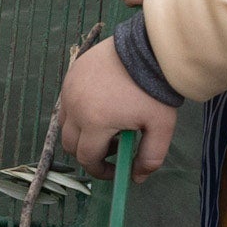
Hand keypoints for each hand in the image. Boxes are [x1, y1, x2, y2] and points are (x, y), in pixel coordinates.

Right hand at [58, 39, 178, 176]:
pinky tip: (103, 102)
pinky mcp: (72, 73)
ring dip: (81, 131)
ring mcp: (70, 89)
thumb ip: (150, 158)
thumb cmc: (155, 90)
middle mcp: (75, 107)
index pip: (87, 158)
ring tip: (107, 123)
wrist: (149, 48)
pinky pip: (68, 101)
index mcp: (94, 123)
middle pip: (70, 144)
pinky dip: (80, 110)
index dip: (100, 170)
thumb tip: (137, 178)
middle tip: (112, 146)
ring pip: (66, 123)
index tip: (115, 169)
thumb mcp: (161, 128)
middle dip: (89, 152)